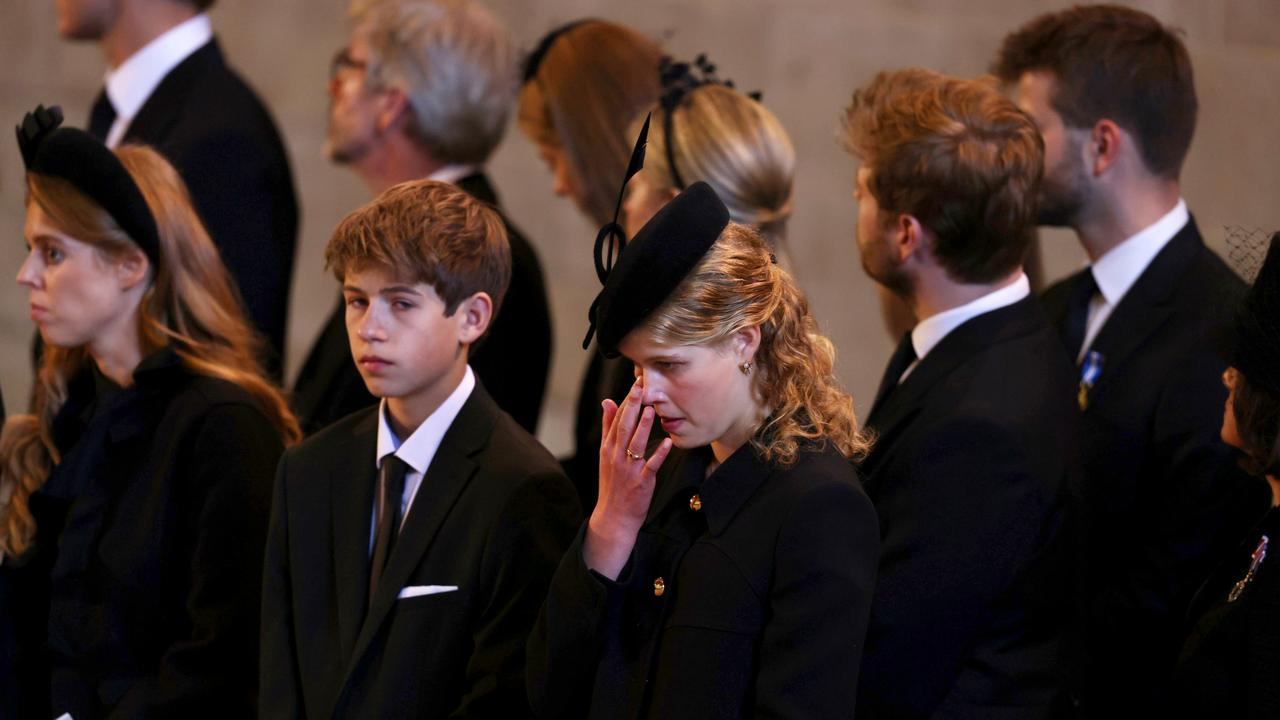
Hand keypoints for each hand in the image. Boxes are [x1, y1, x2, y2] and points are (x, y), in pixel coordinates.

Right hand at [584, 378, 672, 578]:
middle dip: (632, 407)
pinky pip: (651, 465)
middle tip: (641, 387)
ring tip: (651, 409)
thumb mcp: (605, 454)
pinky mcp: (641, 482)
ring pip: (635, 444)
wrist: (613, 517)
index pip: (616, 420)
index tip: (635, 384)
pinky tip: (668, 442)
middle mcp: (616, 456)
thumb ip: (607, 427)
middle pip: (623, 427)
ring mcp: (628, 469)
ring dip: (643, 426)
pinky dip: (659, 454)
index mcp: (608, 448)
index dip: (626, 401)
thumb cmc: (612, 483)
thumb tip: (606, 401)